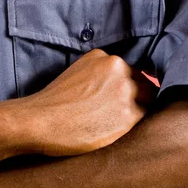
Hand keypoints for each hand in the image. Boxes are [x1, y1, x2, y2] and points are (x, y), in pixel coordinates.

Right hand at [12, 49, 156, 155]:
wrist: (40, 121)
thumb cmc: (54, 101)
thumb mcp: (79, 72)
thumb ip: (101, 72)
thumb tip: (120, 83)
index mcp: (106, 57)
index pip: (131, 71)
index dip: (129, 86)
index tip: (122, 98)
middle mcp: (119, 69)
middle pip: (144, 83)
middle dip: (137, 97)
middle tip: (121, 113)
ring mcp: (125, 91)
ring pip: (147, 100)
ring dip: (137, 111)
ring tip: (117, 122)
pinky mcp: (128, 115)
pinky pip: (142, 118)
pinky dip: (133, 125)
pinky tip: (116, 129)